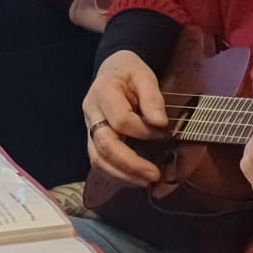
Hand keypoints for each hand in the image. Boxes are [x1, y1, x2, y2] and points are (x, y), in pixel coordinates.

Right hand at [83, 50, 169, 186]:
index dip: (143, 131)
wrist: (112, 70)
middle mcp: (91, 112)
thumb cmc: (129, 73)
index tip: (163, 132)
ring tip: (146, 181)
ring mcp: (89, 127)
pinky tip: (134, 179)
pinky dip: (116, 174)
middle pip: (104, 144)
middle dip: (130, 163)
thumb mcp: (144, 75)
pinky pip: (99, 161)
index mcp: (103, 92)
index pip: (120, 120)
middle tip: (154, 175)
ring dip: (122, 174)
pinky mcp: (92, 139)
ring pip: (97, 158)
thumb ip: (152, 97)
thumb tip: (160, 123)